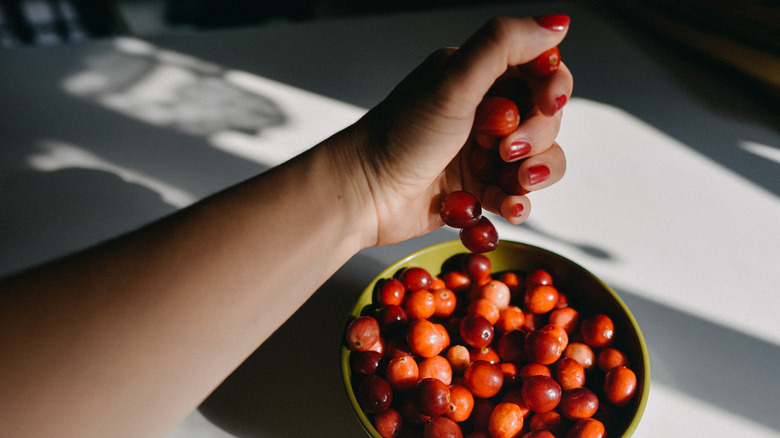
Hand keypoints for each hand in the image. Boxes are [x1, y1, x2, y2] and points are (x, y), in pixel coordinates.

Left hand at [337, 16, 572, 246]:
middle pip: (544, 118)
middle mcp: (481, 110)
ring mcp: (480, 151)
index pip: (538, 69)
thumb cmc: (399, 136)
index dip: (552, 86)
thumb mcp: (453, 82)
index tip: (547, 103)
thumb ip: (503, 45)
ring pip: (537, 158)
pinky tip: (507, 206)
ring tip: (512, 183)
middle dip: (537, 137)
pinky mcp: (477, 187)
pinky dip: (518, 201)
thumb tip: (557, 23)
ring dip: (534, 173)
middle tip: (505, 150)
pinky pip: (517, 193)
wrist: (363, 194)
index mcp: (475, 74)